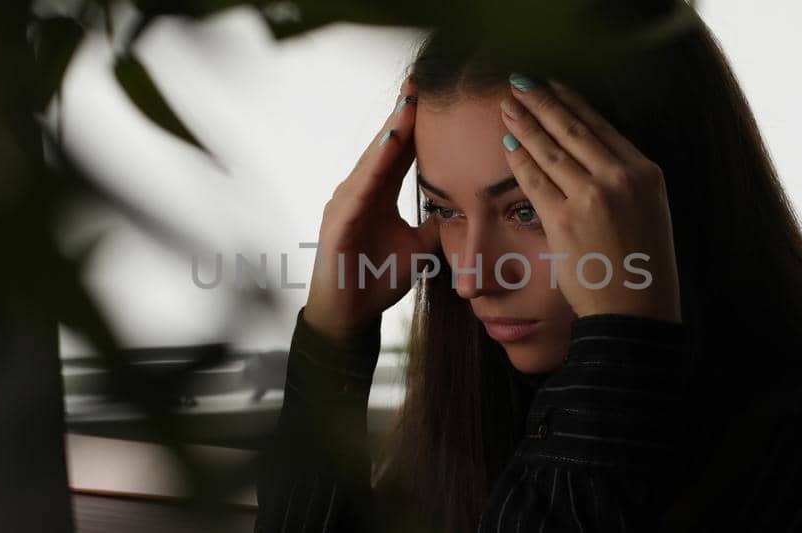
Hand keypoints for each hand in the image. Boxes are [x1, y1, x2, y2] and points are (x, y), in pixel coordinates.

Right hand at [303, 79, 439, 343]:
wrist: (349, 316)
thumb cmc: (374, 279)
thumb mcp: (419, 248)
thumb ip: (435, 225)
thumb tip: (463, 207)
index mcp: (378, 193)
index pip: (399, 151)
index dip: (414, 123)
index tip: (430, 93)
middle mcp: (359, 190)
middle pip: (384, 146)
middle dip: (401, 114)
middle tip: (418, 81)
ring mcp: (345, 203)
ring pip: (372, 161)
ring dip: (391, 133)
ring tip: (409, 105)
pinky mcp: (338, 222)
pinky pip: (359, 189)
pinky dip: (374, 167)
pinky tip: (389, 147)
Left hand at [498, 75, 681, 322]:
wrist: (637, 310)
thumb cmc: (642, 265)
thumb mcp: (648, 211)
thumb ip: (624, 180)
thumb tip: (590, 156)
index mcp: (645, 172)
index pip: (601, 126)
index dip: (572, 102)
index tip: (553, 86)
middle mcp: (620, 178)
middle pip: (572, 129)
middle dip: (542, 102)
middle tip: (520, 84)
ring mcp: (591, 197)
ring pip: (550, 149)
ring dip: (524, 123)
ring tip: (507, 105)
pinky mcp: (564, 219)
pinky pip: (534, 180)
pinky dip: (519, 158)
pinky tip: (507, 143)